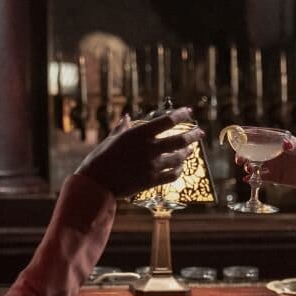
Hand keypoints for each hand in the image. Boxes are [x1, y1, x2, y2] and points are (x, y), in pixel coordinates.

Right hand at [74, 108, 202, 197]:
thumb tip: (128, 117)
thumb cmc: (100, 159)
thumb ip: (122, 128)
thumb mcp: (111, 139)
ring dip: (187, 153)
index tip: (189, 112)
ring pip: (179, 158)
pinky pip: (172, 175)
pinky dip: (179, 170)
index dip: (181, 115)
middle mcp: (149, 148)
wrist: (96, 183)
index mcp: (139, 134)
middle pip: (180, 140)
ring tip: (191, 150)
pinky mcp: (152, 180)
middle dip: (193, 135)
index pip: (167, 121)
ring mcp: (152, 165)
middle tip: (199, 133)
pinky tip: (180, 168)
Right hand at [243, 136, 295, 193]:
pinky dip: (253, 178)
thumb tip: (286, 145)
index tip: (240, 138)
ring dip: (248, 165)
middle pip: (255, 150)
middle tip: (239, 159)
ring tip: (246, 169)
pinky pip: (261, 177)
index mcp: (282, 142)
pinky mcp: (276, 177)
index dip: (250, 136)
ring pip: (255, 163)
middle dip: (245, 153)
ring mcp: (275, 165)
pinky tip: (247, 179)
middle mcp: (276, 152)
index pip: (263, 136)